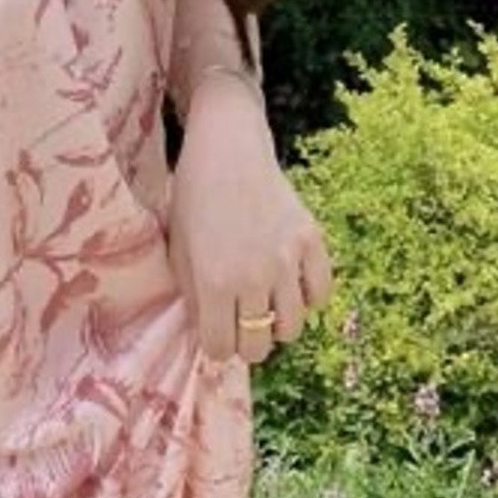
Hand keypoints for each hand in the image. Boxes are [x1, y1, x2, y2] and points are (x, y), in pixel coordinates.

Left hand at [166, 79, 333, 364]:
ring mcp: (288, 259)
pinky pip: (320, 295)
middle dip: (246, 342)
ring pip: (292, 328)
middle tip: (240, 324)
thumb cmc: (193, 198)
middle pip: (259, 347)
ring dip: (275, 323)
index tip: (215, 332)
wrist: (228, 149)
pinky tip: (289, 285)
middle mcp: (254, 276)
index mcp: (214, 281)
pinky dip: (306, 298)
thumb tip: (209, 335)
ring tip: (264, 304)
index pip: (221, 348)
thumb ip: (193, 297)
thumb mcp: (178, 250)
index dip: (216, 345)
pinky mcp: (312, 241)